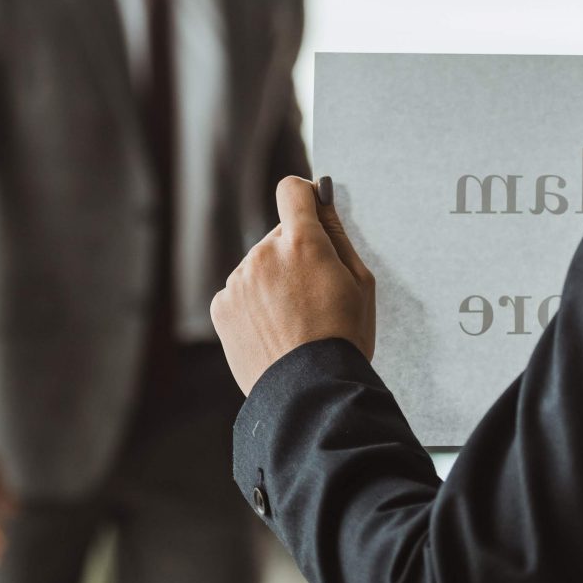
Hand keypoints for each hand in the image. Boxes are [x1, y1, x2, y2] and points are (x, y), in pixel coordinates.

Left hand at [211, 176, 375, 395]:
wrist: (310, 391)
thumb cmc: (344, 337)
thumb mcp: (361, 282)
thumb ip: (338, 234)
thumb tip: (322, 197)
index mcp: (302, 242)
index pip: (292, 190)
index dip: (303, 197)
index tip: (311, 212)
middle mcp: (263, 253)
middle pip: (279, 237)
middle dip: (295, 255)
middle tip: (315, 295)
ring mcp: (238, 281)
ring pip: (259, 267)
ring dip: (273, 282)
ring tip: (294, 321)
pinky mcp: (221, 306)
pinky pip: (241, 293)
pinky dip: (254, 306)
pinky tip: (273, 332)